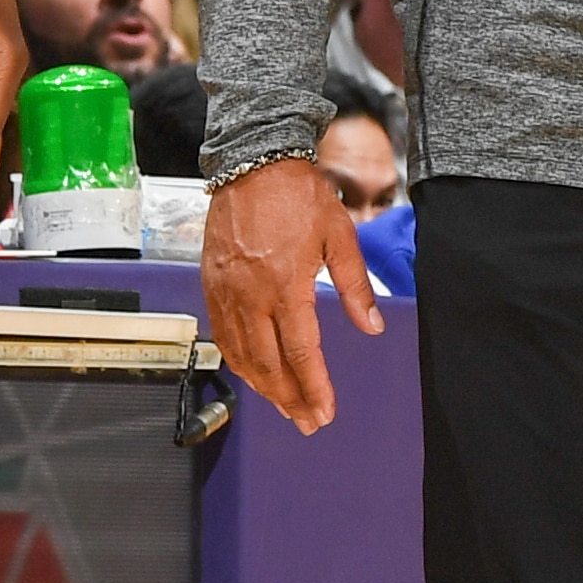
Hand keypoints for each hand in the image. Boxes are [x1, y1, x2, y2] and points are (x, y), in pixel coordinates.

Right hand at [203, 155, 383, 434]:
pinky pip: (222, 334)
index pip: (301, 352)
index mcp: (286, 284)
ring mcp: (226, 290)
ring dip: (263, 387)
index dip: (314, 388)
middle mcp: (251, 294)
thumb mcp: (340, 236)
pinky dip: (237, 361)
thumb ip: (355, 287)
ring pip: (241, 354)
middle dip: (289, 399)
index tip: (325, 412)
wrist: (252, 160)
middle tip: (307, 422)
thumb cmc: (299, 194)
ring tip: (284, 407)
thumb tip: (372, 327)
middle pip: (269, 363)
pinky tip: (252, 373)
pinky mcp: (211, 283)